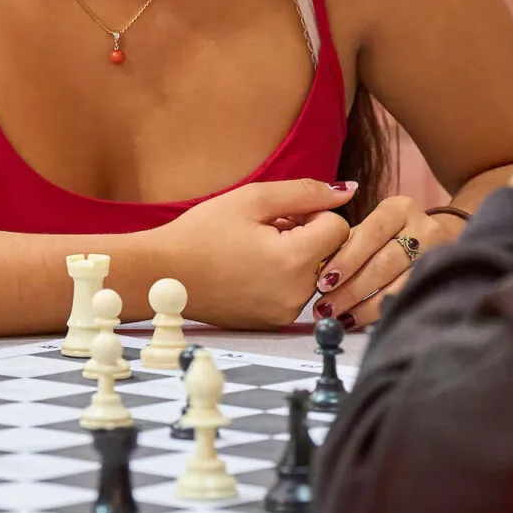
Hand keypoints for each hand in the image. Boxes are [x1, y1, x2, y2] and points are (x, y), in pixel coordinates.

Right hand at [159, 179, 357, 328]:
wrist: (164, 274)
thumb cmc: (202, 233)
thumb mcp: (252, 199)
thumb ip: (304, 192)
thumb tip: (348, 190)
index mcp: (294, 259)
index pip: (339, 227)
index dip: (313, 213)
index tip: (281, 214)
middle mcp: (297, 293)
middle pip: (330, 252)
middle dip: (306, 235)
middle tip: (265, 230)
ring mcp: (286, 312)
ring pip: (315, 272)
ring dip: (296, 256)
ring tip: (255, 249)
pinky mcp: (274, 322)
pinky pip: (297, 293)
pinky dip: (284, 278)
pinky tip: (251, 269)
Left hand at [312, 197, 463, 330]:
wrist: (432, 241)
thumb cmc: (386, 236)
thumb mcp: (368, 230)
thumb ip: (345, 244)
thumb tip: (316, 271)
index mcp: (398, 209)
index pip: (371, 232)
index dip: (347, 259)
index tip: (324, 281)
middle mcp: (423, 228)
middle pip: (386, 262)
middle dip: (352, 288)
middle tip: (326, 307)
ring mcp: (438, 255)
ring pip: (400, 285)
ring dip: (366, 306)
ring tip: (340, 318)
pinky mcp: (442, 279)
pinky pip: (409, 298)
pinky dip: (382, 313)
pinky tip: (360, 322)